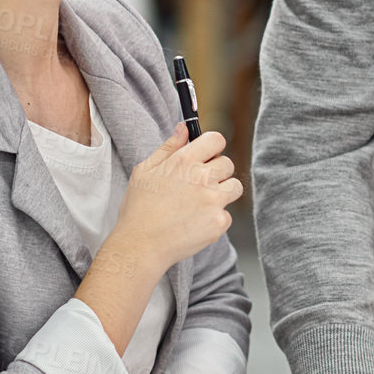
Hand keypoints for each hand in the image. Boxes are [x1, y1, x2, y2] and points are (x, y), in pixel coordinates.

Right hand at [112, 128, 241, 270]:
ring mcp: (213, 201)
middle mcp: (202, 178)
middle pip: (228, 163)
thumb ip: (169, 147)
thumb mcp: (145, 171)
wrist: (140, 246)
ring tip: (200, 203)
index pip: (216, 140)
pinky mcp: (219, 222)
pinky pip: (227, 214)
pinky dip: (215, 219)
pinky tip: (196, 223)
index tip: (207, 156)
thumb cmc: (139, 209)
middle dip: (217, 172)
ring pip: (234, 187)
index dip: (213, 147)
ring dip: (222, 193)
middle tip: (198, 186)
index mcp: (184, 161)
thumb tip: (184, 128)